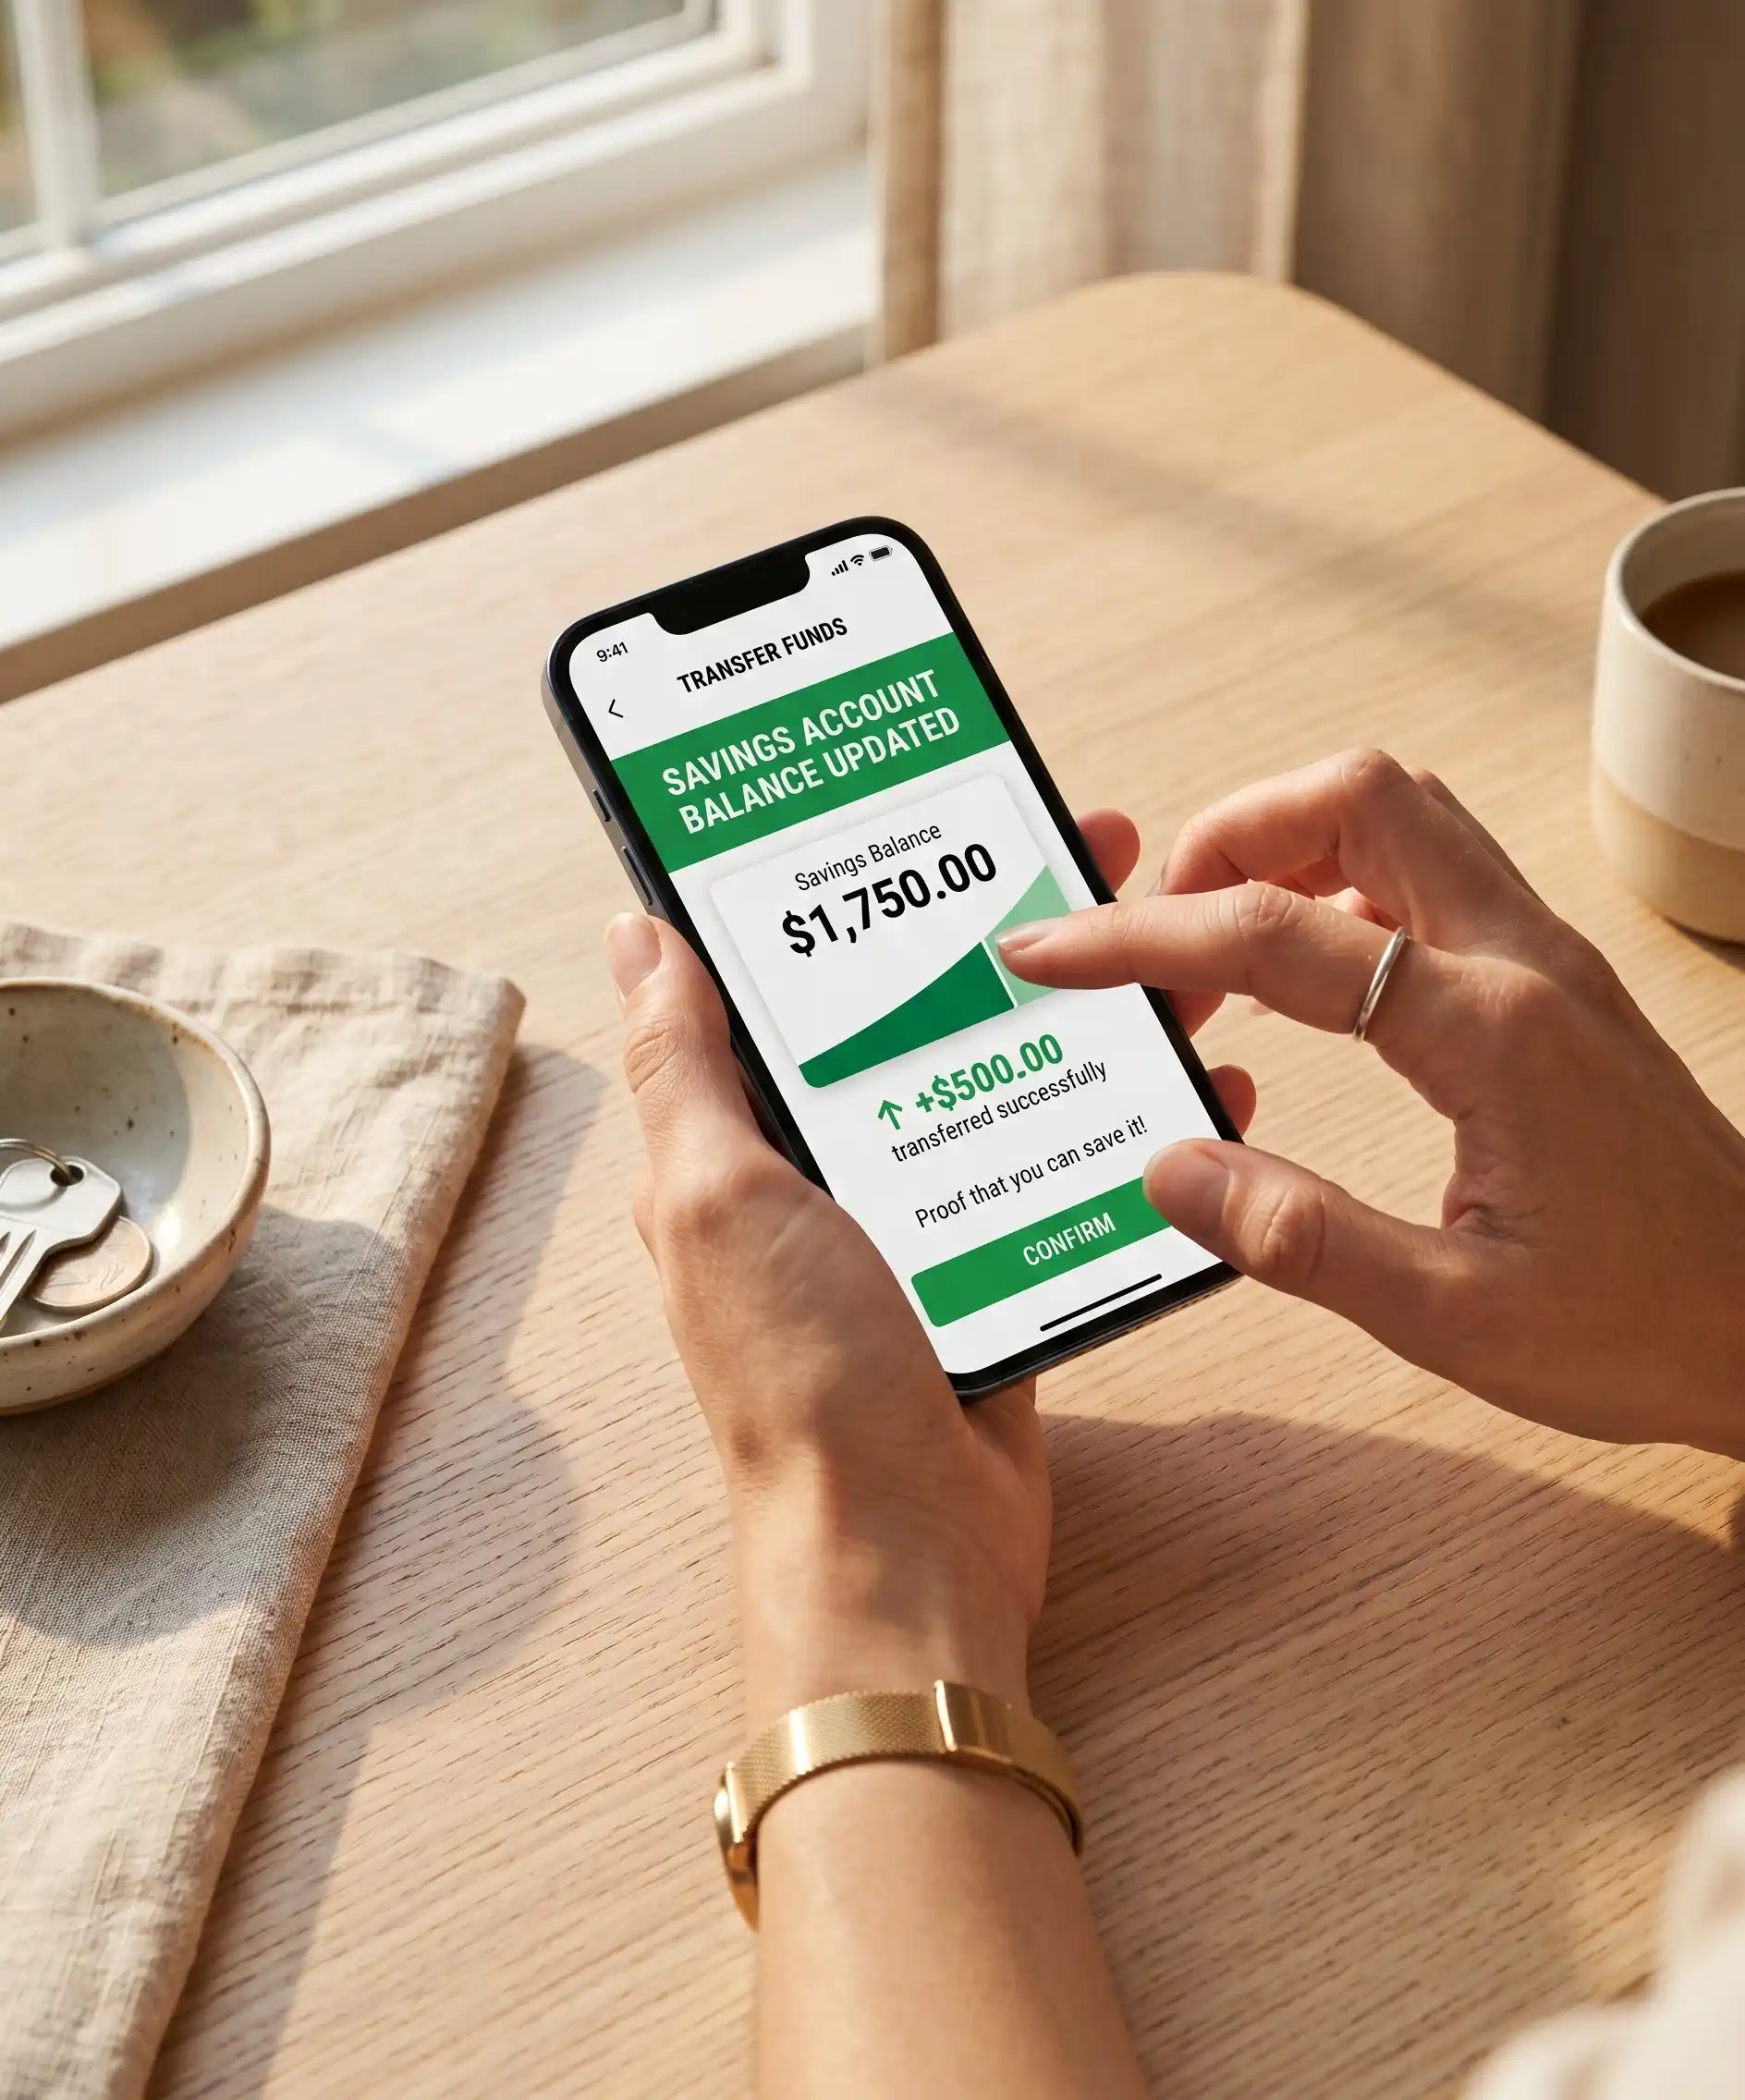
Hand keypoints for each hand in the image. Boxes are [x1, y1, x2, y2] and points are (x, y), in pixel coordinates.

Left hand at [606, 814, 1253, 1726]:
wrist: (905, 1546)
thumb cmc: (800, 1379)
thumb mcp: (719, 1198)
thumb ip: (689, 1066)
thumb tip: (639, 937)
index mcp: (739, 1139)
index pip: (784, 975)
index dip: (846, 883)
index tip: (920, 802)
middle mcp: (822, 1169)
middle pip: (912, 1008)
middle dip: (994, 923)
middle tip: (1089, 846)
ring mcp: (914, 1217)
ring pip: (995, 1073)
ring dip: (1072, 1006)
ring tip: (1161, 939)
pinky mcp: (993, 1264)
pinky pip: (1051, 1162)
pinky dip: (1110, 1115)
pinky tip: (1182, 1072)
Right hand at [997, 751, 1744, 1454]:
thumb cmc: (1643, 1324)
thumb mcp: (1453, 1316)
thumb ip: (1301, 1237)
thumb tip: (1172, 1169)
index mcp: (1490, 1030)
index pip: (1277, 934)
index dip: (1142, 937)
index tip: (1053, 952)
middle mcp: (1523, 960)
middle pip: (1358, 795)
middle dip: (1226, 835)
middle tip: (1152, 929)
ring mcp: (1545, 959)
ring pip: (1402, 815)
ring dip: (1288, 848)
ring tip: (1212, 951)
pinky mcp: (1550, 983)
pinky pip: (1432, 874)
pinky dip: (1341, 888)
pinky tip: (1302, 984)